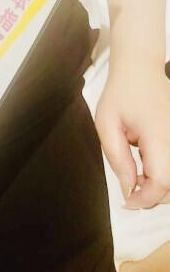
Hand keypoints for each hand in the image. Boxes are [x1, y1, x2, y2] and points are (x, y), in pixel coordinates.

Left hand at [95, 66, 169, 208]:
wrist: (140, 69)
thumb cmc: (122, 93)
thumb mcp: (107, 124)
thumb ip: (118, 158)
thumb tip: (128, 188)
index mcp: (159, 136)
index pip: (161, 183)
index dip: (144, 199)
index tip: (127, 201)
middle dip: (151, 194)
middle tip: (128, 186)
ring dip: (158, 184)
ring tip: (135, 170)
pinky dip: (163, 171)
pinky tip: (146, 160)